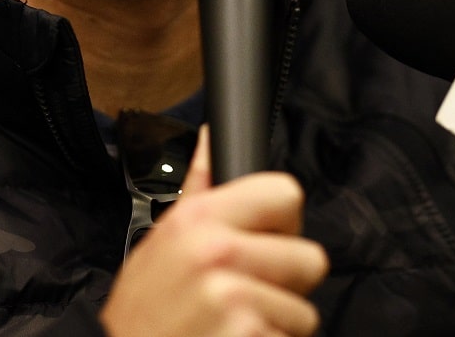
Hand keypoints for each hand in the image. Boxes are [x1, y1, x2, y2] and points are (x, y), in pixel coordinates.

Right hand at [99, 127, 329, 336]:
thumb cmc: (144, 311)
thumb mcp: (161, 241)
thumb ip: (199, 188)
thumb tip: (211, 137)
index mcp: (199, 219)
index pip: (286, 194)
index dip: (284, 224)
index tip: (267, 242)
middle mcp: (219, 253)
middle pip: (310, 259)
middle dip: (287, 284)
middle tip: (246, 296)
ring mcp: (236, 301)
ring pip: (305, 313)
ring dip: (276, 324)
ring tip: (233, 326)